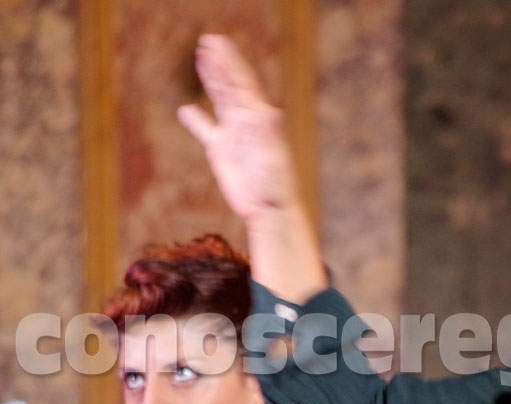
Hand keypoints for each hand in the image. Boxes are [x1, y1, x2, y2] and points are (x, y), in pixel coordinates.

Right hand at [177, 34, 301, 221]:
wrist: (269, 208)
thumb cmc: (277, 185)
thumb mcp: (273, 157)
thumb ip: (270, 133)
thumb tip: (271, 110)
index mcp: (259, 119)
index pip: (243, 83)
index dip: (230, 62)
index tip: (218, 43)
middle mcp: (245, 122)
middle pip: (229, 85)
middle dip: (220, 63)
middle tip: (208, 41)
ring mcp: (232, 134)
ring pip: (218, 101)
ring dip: (210, 80)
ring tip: (202, 59)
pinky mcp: (220, 151)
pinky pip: (205, 130)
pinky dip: (195, 120)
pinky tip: (185, 110)